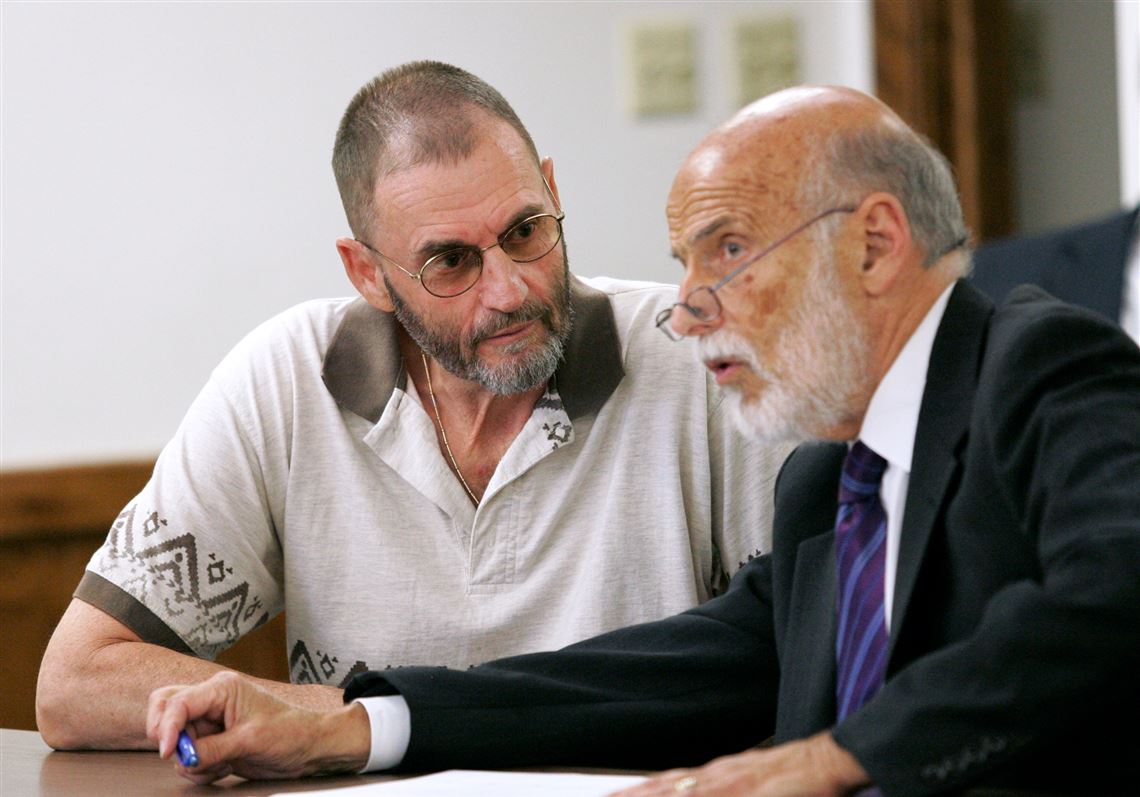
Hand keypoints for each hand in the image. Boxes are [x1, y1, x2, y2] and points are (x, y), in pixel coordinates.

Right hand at [147, 671, 369, 784]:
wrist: (308, 748)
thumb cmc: (289, 732)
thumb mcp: (250, 740)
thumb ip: (212, 748)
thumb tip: (183, 757)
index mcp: (222, 689)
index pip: (177, 702)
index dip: (167, 727)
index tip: (169, 751)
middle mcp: (212, 701)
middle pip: (165, 712)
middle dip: (172, 738)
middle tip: (187, 756)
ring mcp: (210, 722)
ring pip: (176, 739)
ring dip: (190, 759)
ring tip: (220, 764)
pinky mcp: (212, 742)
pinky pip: (188, 756)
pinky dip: (198, 768)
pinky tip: (224, 768)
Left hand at [611, 733, 869, 796]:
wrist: (827, 760)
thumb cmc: (796, 777)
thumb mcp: (750, 782)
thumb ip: (727, 786)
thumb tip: (697, 788)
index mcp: (717, 775)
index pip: (666, 784)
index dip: (637, 792)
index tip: (611, 796)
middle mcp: (716, 777)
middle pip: (665, 787)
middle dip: (633, 795)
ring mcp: (729, 784)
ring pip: (680, 792)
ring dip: (651, 794)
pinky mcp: (745, 792)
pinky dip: (691, 796)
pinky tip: (677, 796)